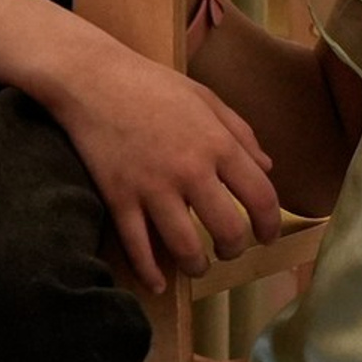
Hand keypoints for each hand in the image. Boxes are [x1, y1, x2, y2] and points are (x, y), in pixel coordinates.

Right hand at [49, 39, 281, 290]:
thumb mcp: (207, 99)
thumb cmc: (152, 84)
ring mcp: (152, 187)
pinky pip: (137, 246)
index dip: (270, 224)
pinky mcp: (118, 198)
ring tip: (198, 266)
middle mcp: (190, 170)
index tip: (267, 237)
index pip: (261, 197)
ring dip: (196, 266)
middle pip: (227, 229)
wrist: (92, 78)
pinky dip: (149, 271)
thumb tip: (269, 168)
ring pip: (184, 247)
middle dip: (234, 250)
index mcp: (218, 144)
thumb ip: (241, 133)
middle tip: (231, 251)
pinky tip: (158, 283)